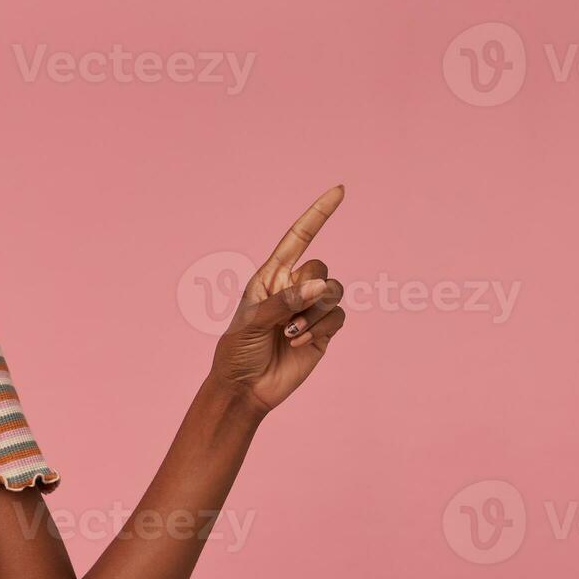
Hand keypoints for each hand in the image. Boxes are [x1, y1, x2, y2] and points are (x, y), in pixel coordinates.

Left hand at [209, 184, 347, 416]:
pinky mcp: (323, 331)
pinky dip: (320, 328)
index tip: (339, 190)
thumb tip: (320, 286)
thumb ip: (285, 301)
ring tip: (289, 334)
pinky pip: (338, 317)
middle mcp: (293, 288)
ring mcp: (310, 309)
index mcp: (270, 276)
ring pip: (333, 293)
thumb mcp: (252, 322)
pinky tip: (298, 343)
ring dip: (313, 314)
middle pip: (321, 268)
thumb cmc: (238, 352)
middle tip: (287, 317)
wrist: (245, 388)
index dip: (318, 214)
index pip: (298, 238)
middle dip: (310, 290)